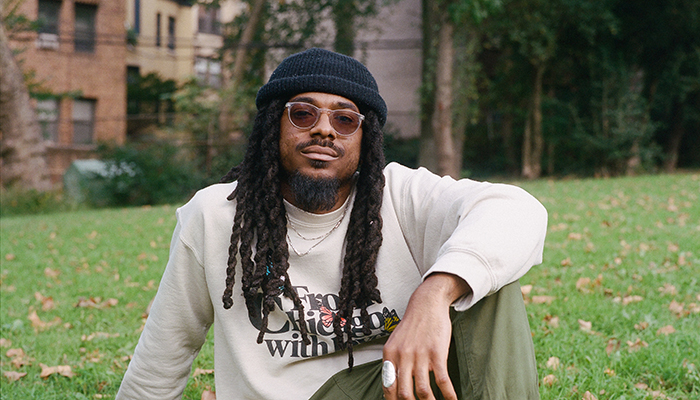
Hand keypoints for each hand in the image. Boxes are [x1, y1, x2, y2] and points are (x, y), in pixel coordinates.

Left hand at [382, 273, 469, 399]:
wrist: (427, 304)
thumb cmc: (412, 325)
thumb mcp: (395, 342)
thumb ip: (393, 361)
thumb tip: (392, 384)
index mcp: (390, 355)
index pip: (388, 386)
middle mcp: (403, 356)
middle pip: (404, 393)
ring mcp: (420, 355)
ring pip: (423, 391)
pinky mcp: (437, 353)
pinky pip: (442, 381)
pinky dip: (448, 395)